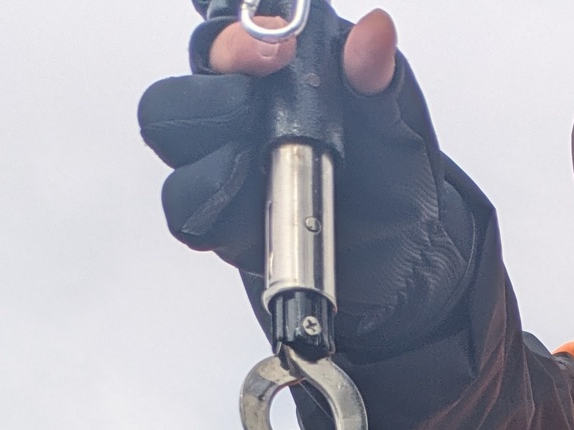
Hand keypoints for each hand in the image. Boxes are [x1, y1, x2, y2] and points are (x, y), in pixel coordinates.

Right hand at [140, 5, 471, 350]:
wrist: (402, 252)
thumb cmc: (390, 174)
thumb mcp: (395, 120)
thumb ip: (378, 77)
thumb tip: (375, 33)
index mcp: (270, 67)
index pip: (222, 35)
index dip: (235, 40)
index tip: (276, 48)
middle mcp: (235, 109)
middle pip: (173, 95)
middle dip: (207, 101)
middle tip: (252, 113)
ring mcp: (222, 164)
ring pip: (171, 145)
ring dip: (206, 157)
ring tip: (251, 165)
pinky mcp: (223, 219)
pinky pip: (188, 213)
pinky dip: (215, 212)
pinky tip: (253, 211)